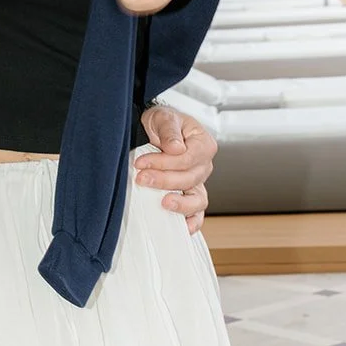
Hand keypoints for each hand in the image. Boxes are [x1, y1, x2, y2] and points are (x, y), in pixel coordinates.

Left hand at [135, 104, 215, 235]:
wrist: (154, 130)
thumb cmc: (161, 123)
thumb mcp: (163, 117)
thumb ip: (169, 131)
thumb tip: (176, 148)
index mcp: (203, 144)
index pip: (187, 158)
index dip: (164, 163)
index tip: (141, 162)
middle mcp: (204, 165)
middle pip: (190, 178)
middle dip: (164, 180)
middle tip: (141, 178)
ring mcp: (198, 182)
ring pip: (198, 199)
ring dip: (180, 203)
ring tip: (163, 203)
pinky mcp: (189, 195)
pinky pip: (197, 212)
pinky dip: (192, 222)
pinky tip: (182, 228)